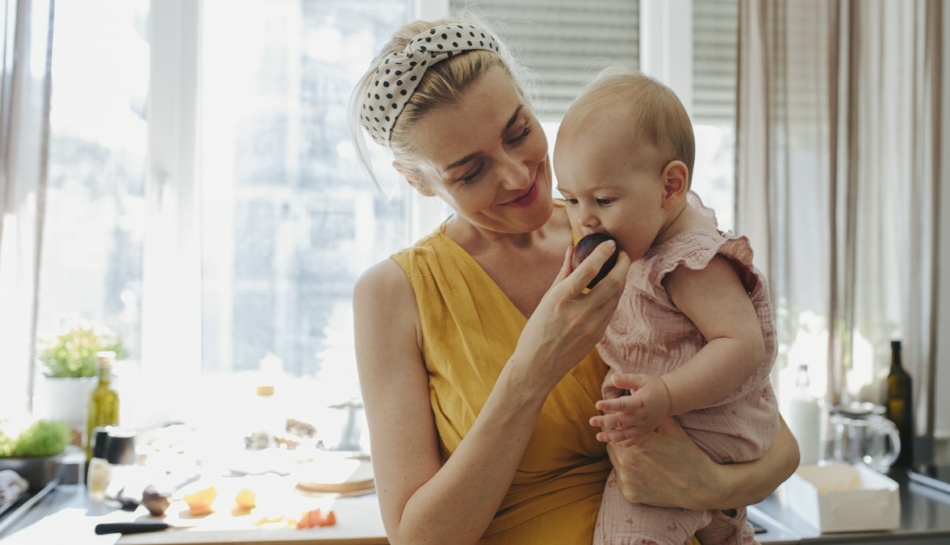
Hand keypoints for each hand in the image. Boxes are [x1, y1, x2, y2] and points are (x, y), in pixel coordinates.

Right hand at [512, 242, 629, 392]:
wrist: (538, 366)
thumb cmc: (537, 330)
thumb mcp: (545, 299)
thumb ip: (562, 273)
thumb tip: (572, 248)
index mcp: (561, 299)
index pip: (589, 269)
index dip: (603, 253)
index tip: (610, 242)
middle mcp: (579, 312)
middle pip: (612, 283)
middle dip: (622, 264)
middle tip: (622, 253)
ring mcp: (591, 326)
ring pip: (616, 296)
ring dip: (621, 278)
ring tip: (620, 266)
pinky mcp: (598, 335)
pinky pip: (611, 309)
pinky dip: (614, 295)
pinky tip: (612, 286)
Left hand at [590, 373, 670, 445]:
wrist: (669, 399)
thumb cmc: (652, 387)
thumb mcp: (641, 379)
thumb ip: (627, 380)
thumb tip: (613, 378)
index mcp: (641, 402)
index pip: (624, 405)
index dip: (610, 405)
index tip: (598, 404)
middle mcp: (642, 416)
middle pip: (622, 421)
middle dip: (606, 422)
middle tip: (591, 421)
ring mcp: (643, 426)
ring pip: (626, 434)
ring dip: (611, 436)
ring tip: (598, 436)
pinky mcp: (644, 432)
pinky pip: (633, 441)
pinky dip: (622, 443)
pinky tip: (611, 442)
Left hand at [605, 417, 723, 509]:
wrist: (698, 486)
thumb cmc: (685, 454)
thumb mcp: (671, 428)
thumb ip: (651, 415)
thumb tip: (636, 395)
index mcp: (636, 442)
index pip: (613, 428)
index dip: (615, 424)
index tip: (617, 422)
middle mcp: (627, 461)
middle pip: (611, 444)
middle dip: (616, 439)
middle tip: (625, 438)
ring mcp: (627, 479)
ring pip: (615, 462)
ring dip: (620, 456)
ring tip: (633, 453)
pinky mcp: (629, 494)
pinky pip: (621, 478)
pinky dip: (627, 473)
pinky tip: (639, 469)